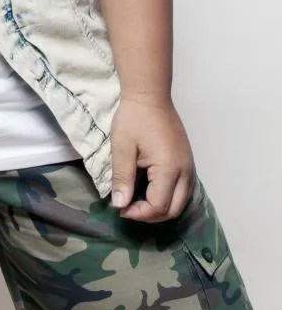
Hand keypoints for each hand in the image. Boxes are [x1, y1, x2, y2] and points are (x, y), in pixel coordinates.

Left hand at [109, 95, 195, 223]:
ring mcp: (189, 166)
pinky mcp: (187, 161)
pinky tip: (150, 189)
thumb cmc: (134, 118)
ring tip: (138, 201)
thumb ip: (122, 177)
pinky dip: (168, 197)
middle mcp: (185, 171)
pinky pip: (183, 189)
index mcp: (169, 168)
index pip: (158, 206)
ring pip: (181, 201)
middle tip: (129, 208)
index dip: (139, 213)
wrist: (150, 94)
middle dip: (151, 215)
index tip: (120, 208)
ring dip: (161, 207)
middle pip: (174, 210)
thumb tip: (120, 205)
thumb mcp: (122, 147)